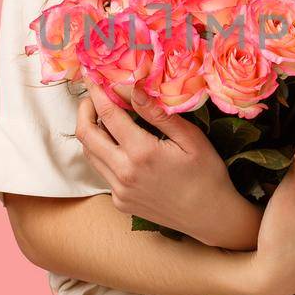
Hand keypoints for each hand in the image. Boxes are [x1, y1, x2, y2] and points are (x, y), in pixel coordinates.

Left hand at [74, 76, 245, 243]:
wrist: (210, 216)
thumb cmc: (207, 174)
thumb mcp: (191, 138)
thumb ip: (159, 115)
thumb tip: (134, 90)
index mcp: (142, 153)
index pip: (108, 114)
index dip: (97, 93)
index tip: (93, 78)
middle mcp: (124, 173)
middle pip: (86, 135)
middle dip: (85, 110)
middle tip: (93, 96)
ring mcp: (119, 190)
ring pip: (90, 154)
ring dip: (91, 132)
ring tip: (103, 117)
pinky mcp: (120, 202)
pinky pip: (103, 172)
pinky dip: (104, 153)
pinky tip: (120, 146)